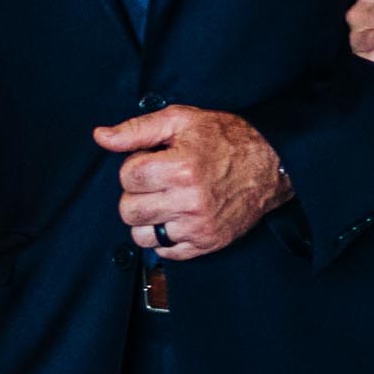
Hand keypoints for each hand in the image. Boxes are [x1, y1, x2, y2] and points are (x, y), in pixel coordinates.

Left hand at [97, 107, 291, 260]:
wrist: (272, 163)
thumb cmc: (227, 139)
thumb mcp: (182, 120)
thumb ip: (138, 129)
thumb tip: (101, 137)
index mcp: (181, 167)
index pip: (127, 176)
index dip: (136, 165)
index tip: (154, 161)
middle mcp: (190, 200)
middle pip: (129, 210)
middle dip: (137, 194)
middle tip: (158, 182)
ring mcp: (199, 226)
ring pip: (142, 235)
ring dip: (148, 218)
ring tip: (167, 200)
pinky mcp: (207, 243)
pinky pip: (165, 253)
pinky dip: (166, 236)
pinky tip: (179, 216)